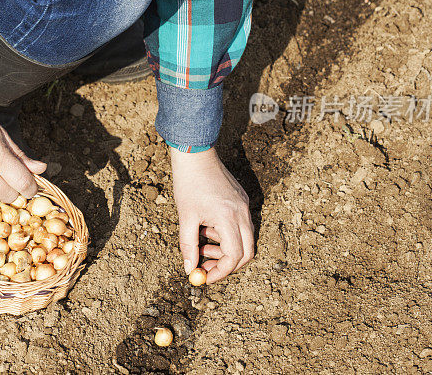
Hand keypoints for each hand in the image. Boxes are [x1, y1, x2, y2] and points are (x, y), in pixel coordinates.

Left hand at [170, 147, 253, 283]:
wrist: (196, 154)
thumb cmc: (188, 183)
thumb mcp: (185, 217)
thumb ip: (189, 245)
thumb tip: (190, 269)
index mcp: (228, 217)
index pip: (234, 256)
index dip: (221, 271)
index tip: (205, 278)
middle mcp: (242, 213)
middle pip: (246, 252)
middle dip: (227, 265)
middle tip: (206, 268)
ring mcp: (245, 206)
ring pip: (245, 239)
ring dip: (225, 248)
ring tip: (202, 243)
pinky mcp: (242, 200)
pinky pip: (241, 226)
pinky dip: (226, 234)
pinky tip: (207, 227)